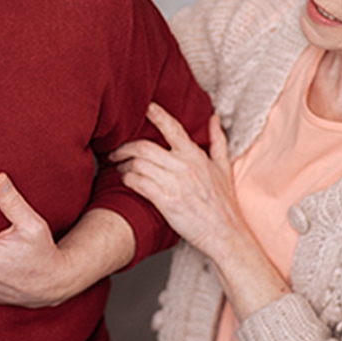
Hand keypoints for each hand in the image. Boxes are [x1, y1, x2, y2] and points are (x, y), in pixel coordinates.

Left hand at [110, 105, 243, 260]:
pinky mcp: (165, 201)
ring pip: (138, 164)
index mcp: (195, 155)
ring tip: (120, 168)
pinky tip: (126, 181)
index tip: (145, 107)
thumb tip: (214, 118)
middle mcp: (183, 166)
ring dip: (124, 165)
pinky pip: (138, 183)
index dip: (156, 114)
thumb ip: (218, 141)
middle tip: (116, 151)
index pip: (172, 128)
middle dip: (124, 147)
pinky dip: (128, 180)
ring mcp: (174, 184)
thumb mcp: (224, 167)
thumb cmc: (224, 203)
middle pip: (144, 147)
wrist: (225, 233)